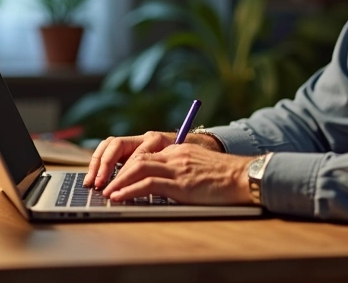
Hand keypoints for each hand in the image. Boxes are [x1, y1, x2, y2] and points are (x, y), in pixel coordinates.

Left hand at [83, 131, 224, 188]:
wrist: (244, 177)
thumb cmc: (225, 176)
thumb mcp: (199, 165)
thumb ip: (181, 166)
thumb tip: (163, 180)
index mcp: (178, 149)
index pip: (144, 154)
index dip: (125, 166)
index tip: (114, 177)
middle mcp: (174, 155)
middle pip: (136, 158)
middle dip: (115, 171)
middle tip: (103, 184)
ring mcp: (177, 168)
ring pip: (137, 168)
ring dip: (118, 182)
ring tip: (107, 193)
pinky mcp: (181, 184)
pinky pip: (148, 184)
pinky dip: (129, 190)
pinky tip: (119, 197)